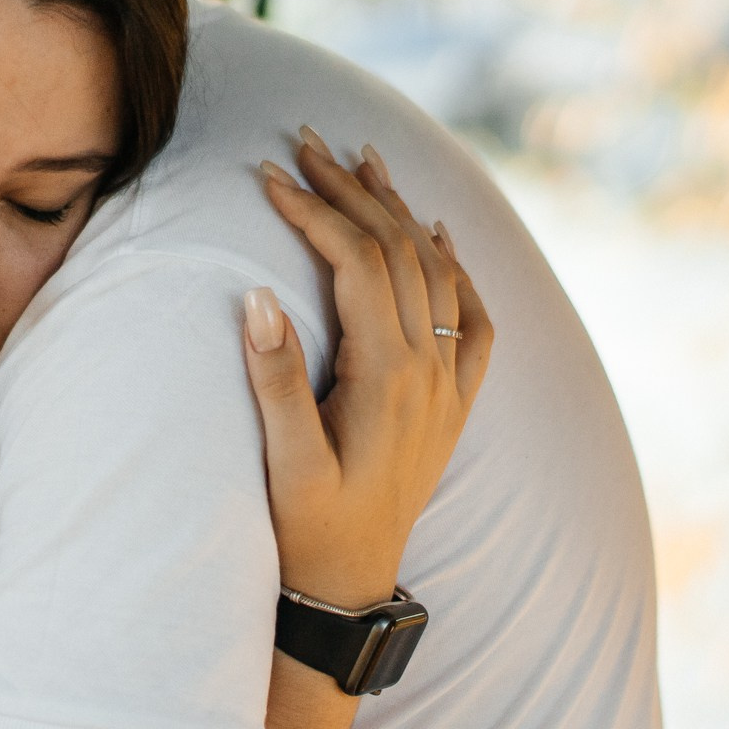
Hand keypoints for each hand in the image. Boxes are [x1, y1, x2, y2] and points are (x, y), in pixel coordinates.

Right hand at [242, 130, 492, 609]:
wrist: (351, 589)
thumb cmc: (308, 530)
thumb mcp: (285, 463)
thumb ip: (277, 381)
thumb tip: (260, 297)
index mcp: (388, 377)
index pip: (354, 263)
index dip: (312, 210)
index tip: (267, 173)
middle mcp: (429, 371)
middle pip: (396, 251)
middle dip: (350, 191)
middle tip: (306, 140)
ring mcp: (447, 386)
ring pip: (433, 271)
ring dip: (397, 210)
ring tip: (363, 159)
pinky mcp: (451, 404)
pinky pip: (469, 318)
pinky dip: (454, 267)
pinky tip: (438, 234)